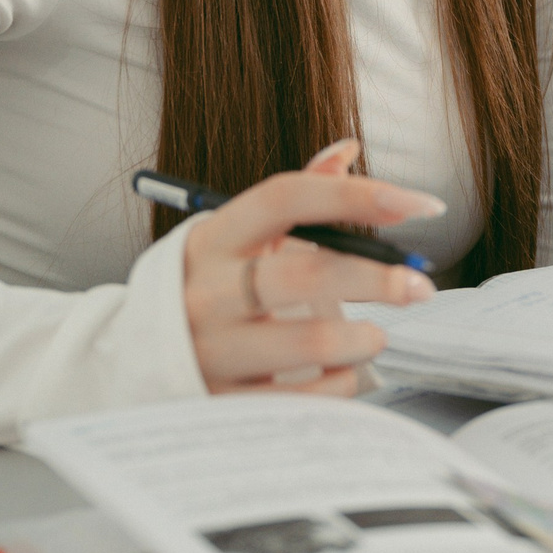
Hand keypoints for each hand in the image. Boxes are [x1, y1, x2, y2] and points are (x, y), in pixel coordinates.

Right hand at [181, 140, 440, 394]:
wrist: (131, 359)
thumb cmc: (207, 286)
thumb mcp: (237, 236)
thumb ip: (295, 194)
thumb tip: (346, 149)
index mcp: (215, 238)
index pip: (288, 198)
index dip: (358, 196)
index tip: (421, 205)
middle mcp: (208, 291)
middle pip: (307, 276)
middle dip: (379, 280)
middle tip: (420, 287)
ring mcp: (211, 350)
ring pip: (311, 341)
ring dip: (363, 339)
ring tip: (373, 336)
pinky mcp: (219, 402)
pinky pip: (304, 398)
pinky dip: (338, 383)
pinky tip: (341, 371)